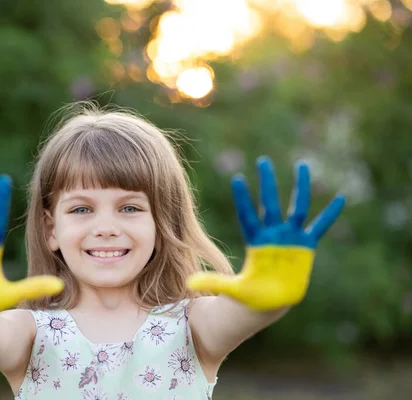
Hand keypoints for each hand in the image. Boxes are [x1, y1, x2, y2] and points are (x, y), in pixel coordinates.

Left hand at [187, 156, 344, 310]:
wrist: (269, 301)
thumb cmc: (249, 295)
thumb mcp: (232, 290)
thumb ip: (214, 282)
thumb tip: (187, 283)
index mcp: (254, 242)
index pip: (247, 215)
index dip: (243, 199)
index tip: (237, 179)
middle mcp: (272, 235)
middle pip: (270, 204)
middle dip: (267, 183)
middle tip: (263, 160)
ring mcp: (290, 238)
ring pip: (297, 207)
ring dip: (300, 187)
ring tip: (302, 165)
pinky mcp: (305, 246)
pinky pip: (320, 226)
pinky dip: (329, 214)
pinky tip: (340, 198)